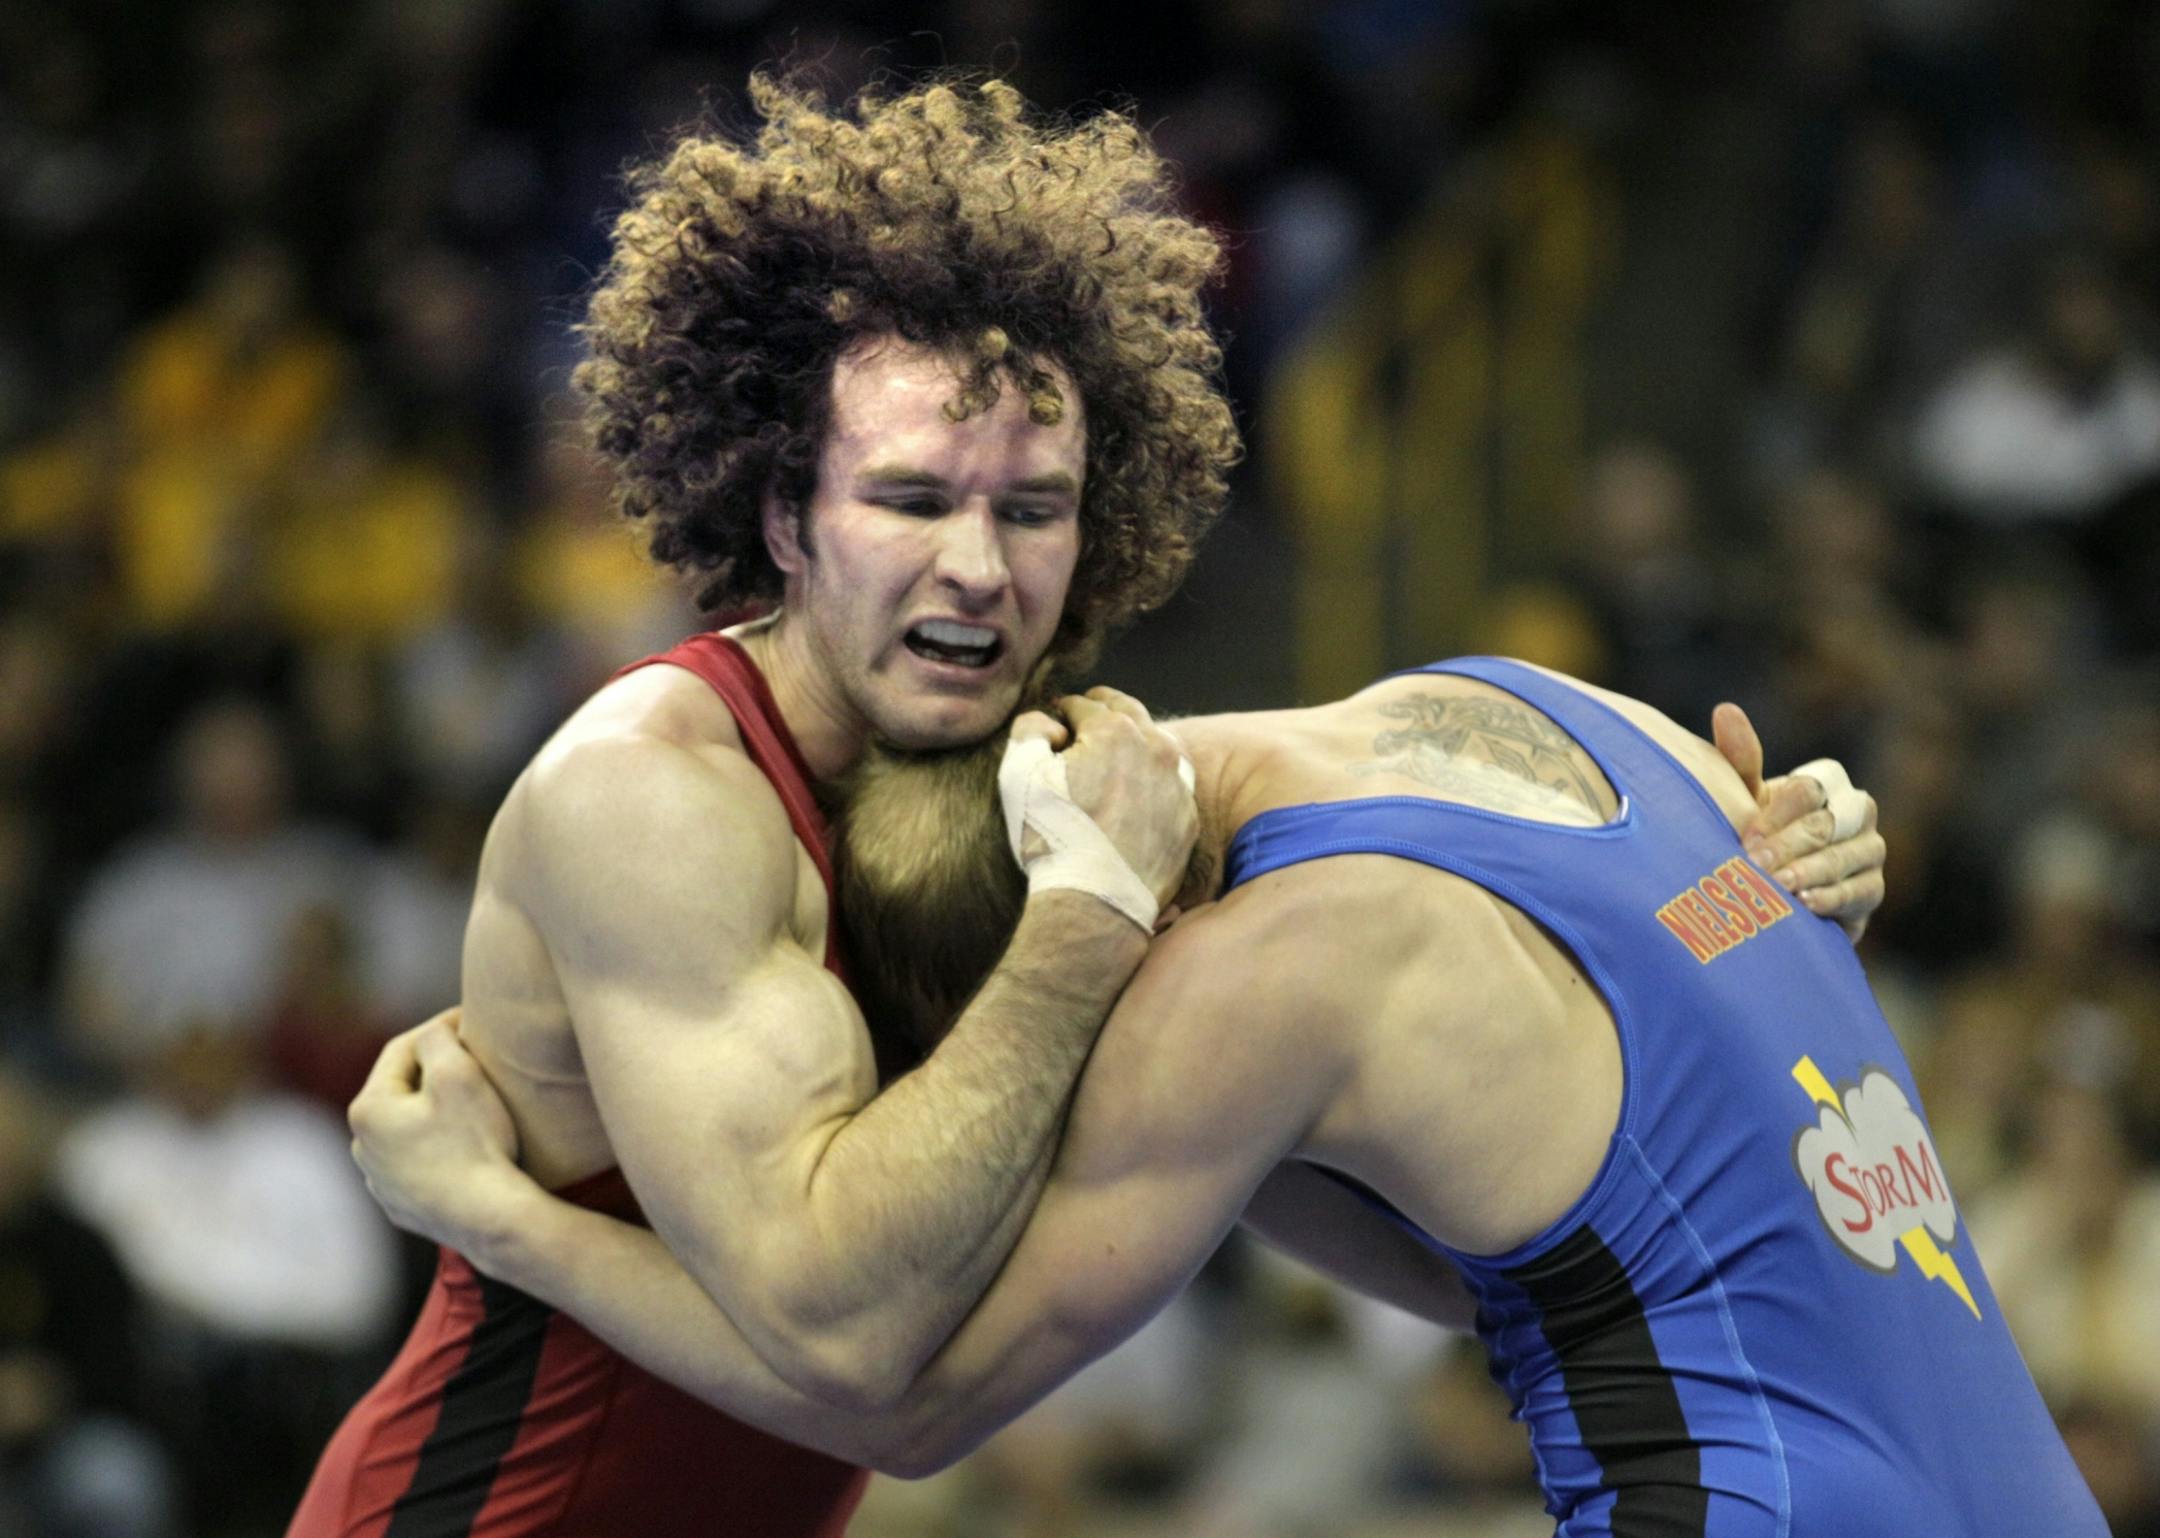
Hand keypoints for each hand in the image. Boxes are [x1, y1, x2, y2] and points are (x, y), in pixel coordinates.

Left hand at [347, 1009, 536, 1261]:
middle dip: (433, 1071)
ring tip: (470, 1107)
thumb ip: (437, 1038)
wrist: (488, 1218)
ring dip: (431, 1113)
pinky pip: (416, 1164)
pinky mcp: (401, 1207)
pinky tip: (463, 1149)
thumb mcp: (457, 1074)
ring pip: (405, 1130)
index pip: (402, 1049)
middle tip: (474, 1061)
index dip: (439, 1028)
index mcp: (367, 1109)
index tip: (473, 1021)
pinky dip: (435, 1149)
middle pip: (400, 1090)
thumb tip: (434, 1030)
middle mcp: (361, 1146)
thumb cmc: (474, 1143)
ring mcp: (379, 1181)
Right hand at [1036, 685, 1198, 909]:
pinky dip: (1154, 778)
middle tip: (1086, 716)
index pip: (1084, 705)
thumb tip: (1052, 724)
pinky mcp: (1187, 817)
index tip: (1055, 723)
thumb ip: (1030, 729)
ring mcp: (1177, 783)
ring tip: (1116, 749)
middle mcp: (1155, 748)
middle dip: (1103, 710)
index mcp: (1114, 731)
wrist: (1096, 899)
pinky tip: (1138, 791)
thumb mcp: (1018, 774)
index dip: (1063, 711)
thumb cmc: (1051, 836)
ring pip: (1158, 744)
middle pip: (1128, 713)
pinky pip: (1172, 784)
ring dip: (1135, 739)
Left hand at [1712, 704, 1885, 941]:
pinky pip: (1860, 892)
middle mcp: (1856, 814)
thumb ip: (1740, 761)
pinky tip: (1804, 904)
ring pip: (1846, 857)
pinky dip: (1831, 898)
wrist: (1774, 893)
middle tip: (1755, 864)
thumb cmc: (1758, 836)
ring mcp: (1869, 853)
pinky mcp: (1871, 892)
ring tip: (1778, 886)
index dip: (1779, 811)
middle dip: (1790, 844)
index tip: (1746, 836)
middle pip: (1829, 823)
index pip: (1813, 787)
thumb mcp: (1745, 800)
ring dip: (1809, 872)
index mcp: (1827, 786)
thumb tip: (1725, 710)